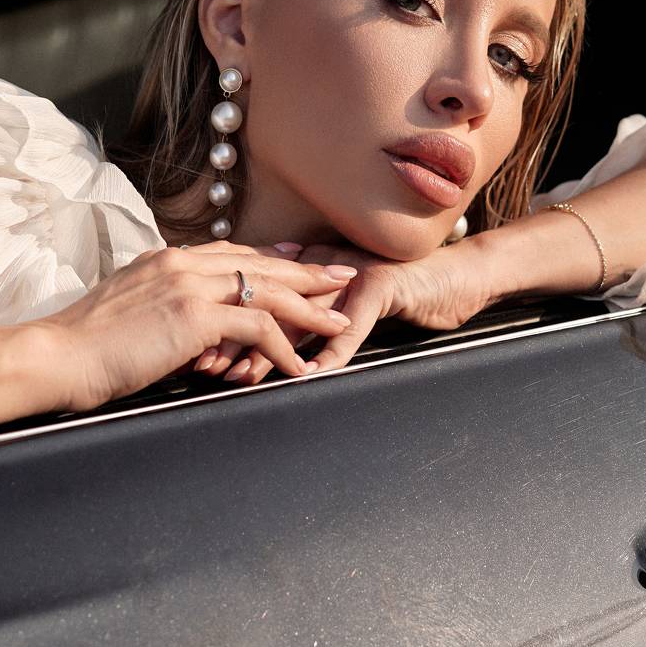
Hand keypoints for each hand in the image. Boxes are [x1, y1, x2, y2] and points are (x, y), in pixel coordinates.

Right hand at [41, 244, 357, 411]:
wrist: (58, 356)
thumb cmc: (84, 347)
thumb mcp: (128, 312)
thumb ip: (161, 308)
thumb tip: (180, 327)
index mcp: (165, 259)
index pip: (230, 253)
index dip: (269, 256)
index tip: (297, 256)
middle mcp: (181, 263)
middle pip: (258, 264)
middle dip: (305, 271)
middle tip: (340, 276)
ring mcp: (189, 286)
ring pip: (267, 290)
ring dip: (308, 308)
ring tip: (338, 322)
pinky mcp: (195, 316)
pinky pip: (257, 326)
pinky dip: (283, 346)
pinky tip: (299, 365)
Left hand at [217, 236, 498, 384]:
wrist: (456, 278)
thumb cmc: (398, 300)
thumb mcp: (340, 313)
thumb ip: (301, 323)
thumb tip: (252, 352)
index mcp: (307, 270)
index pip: (255, 298)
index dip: (221, 324)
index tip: (189, 350)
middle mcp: (321, 269)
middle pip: (267, 305)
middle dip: (231, 337)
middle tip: (201, 365)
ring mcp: (350, 277)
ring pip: (300, 317)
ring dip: (269, 350)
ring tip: (242, 377)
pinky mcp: (380, 290)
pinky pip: (351, 328)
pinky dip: (329, 353)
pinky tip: (310, 375)